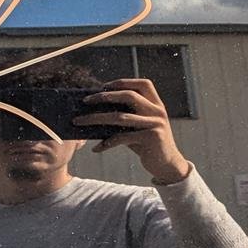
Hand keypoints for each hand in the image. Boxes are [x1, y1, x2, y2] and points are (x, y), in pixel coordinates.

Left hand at [73, 78, 191, 183]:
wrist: (167, 165)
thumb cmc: (148, 145)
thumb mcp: (140, 128)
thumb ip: (127, 118)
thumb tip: (96, 112)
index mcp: (157, 105)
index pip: (144, 84)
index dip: (124, 82)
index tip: (104, 86)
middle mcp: (158, 112)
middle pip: (129, 96)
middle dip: (105, 96)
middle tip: (86, 101)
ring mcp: (155, 124)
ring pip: (120, 117)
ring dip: (96, 118)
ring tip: (79, 121)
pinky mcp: (151, 138)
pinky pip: (122, 138)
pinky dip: (107, 143)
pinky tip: (96, 148)